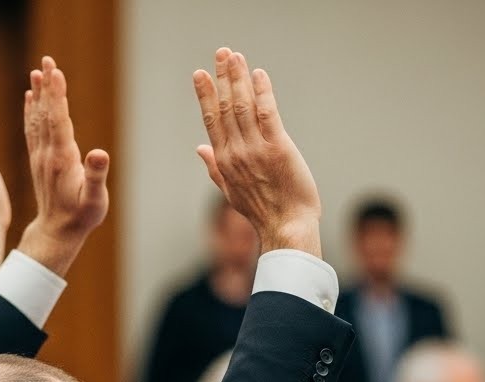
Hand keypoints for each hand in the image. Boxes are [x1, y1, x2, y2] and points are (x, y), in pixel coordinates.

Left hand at [15, 56, 109, 276]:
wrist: (56, 233)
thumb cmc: (81, 217)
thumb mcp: (94, 201)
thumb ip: (96, 177)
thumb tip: (99, 153)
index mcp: (62, 159)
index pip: (58, 121)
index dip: (57, 96)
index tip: (55, 72)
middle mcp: (47, 154)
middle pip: (45, 113)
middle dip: (47, 86)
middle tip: (46, 60)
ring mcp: (41, 156)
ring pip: (37, 119)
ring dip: (38, 94)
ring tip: (38, 71)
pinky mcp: (39, 160)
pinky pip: (32, 130)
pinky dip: (32, 111)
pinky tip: (30, 97)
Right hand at [193, 48, 321, 256]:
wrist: (286, 226)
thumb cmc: (262, 211)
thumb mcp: (231, 191)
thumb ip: (214, 167)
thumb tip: (198, 148)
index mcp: (224, 161)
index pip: (211, 120)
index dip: (205, 95)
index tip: (200, 74)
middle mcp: (236, 152)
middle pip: (225, 107)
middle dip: (222, 77)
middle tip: (221, 53)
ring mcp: (256, 149)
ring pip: (243, 106)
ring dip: (238, 78)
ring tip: (235, 56)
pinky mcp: (278, 147)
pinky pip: (268, 114)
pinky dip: (262, 92)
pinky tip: (258, 75)